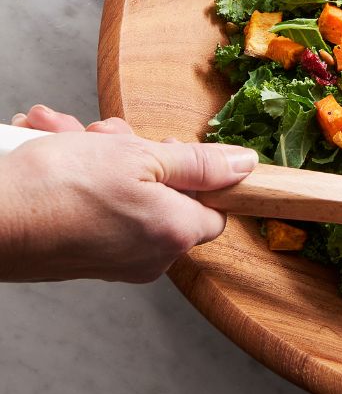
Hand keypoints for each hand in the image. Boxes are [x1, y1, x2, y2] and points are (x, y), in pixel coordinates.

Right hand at [1, 105, 257, 283]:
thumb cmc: (54, 189)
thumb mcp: (139, 157)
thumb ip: (197, 163)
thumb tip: (245, 166)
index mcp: (174, 233)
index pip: (214, 206)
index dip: (193, 171)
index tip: (162, 148)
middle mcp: (148, 256)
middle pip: (161, 191)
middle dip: (130, 151)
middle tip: (99, 135)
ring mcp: (111, 259)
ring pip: (120, 190)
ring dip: (93, 154)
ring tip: (59, 133)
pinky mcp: (79, 256)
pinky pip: (90, 205)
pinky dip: (72, 173)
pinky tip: (46, 147)